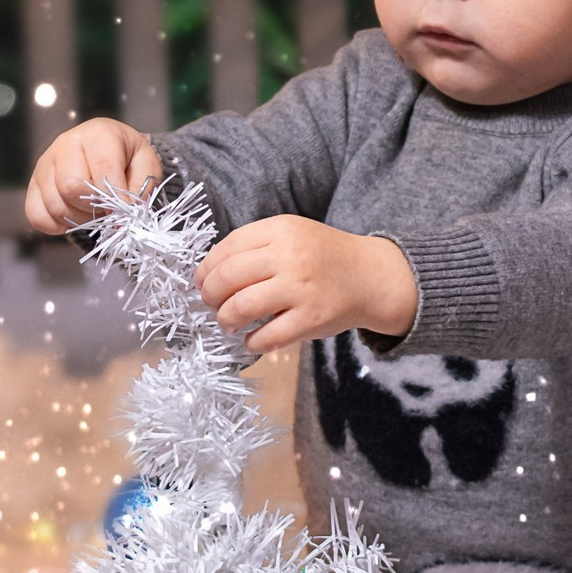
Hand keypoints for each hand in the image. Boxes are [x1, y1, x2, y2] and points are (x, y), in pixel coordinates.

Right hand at [26, 119, 161, 234]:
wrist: (109, 150)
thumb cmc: (128, 158)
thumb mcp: (146, 165)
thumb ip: (141, 187)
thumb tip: (124, 212)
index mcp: (98, 134)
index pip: (102, 169)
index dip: (114, 197)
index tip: (124, 209)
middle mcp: (66, 143)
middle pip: (71, 187)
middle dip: (93, 208)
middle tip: (106, 209)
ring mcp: (45, 163)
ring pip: (55, 204)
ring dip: (78, 218)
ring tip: (92, 210)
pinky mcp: (33, 182)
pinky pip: (36, 215)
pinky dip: (56, 225)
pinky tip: (73, 215)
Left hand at [196, 217, 417, 354]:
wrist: (369, 276)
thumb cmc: (322, 256)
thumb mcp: (290, 234)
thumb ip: (254, 246)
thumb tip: (207, 274)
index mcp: (280, 230)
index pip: (227, 248)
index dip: (206, 269)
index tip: (202, 282)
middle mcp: (289, 256)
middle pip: (228, 277)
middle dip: (211, 295)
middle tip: (212, 304)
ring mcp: (301, 288)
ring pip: (242, 307)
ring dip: (226, 319)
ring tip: (228, 322)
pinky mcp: (311, 318)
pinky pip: (268, 336)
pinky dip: (252, 342)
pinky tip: (251, 340)